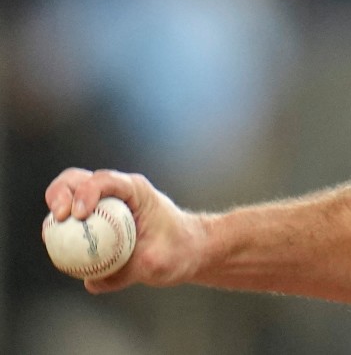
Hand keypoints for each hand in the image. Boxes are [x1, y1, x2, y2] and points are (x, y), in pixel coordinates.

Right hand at [43, 168, 206, 293]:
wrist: (188, 250)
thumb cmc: (177, 252)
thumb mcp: (156, 264)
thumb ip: (125, 272)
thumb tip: (91, 281)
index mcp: (136, 191)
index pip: (105, 180)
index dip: (87, 192)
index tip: (79, 215)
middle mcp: (118, 191)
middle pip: (78, 179)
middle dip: (62, 193)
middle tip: (59, 217)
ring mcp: (106, 201)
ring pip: (71, 193)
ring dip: (57, 205)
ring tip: (52, 231)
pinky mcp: (98, 216)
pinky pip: (74, 217)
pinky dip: (62, 226)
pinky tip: (58, 245)